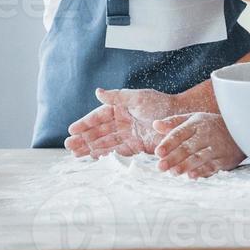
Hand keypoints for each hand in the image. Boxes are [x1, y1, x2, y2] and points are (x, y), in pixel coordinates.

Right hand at [64, 87, 185, 158]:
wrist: (180, 118)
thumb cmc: (160, 104)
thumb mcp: (138, 97)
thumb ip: (117, 96)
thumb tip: (97, 92)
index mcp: (121, 107)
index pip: (99, 116)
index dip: (85, 123)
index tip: (72, 130)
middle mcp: (122, 121)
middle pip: (99, 131)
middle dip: (84, 138)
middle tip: (69, 145)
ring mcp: (127, 134)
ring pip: (105, 142)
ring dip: (90, 148)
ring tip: (75, 154)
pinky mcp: (135, 146)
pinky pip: (116, 151)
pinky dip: (104, 154)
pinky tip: (93, 158)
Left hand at [153, 112, 245, 178]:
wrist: (242, 130)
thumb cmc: (211, 126)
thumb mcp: (193, 119)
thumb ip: (174, 123)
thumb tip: (155, 125)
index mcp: (196, 124)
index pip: (179, 133)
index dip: (168, 143)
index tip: (157, 152)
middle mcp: (206, 135)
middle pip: (188, 147)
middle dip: (174, 157)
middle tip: (160, 167)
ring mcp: (216, 147)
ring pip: (199, 157)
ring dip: (186, 165)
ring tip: (174, 172)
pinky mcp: (224, 159)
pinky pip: (212, 166)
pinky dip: (202, 172)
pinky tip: (192, 176)